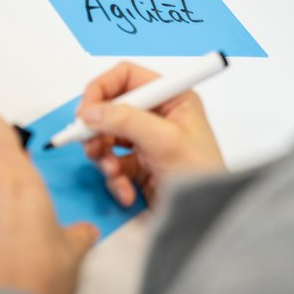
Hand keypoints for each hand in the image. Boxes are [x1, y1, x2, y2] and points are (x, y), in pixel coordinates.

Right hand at [79, 62, 225, 207]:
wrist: (208, 216)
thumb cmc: (203, 176)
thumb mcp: (165, 141)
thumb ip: (127, 121)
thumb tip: (92, 110)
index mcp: (172, 98)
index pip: (127, 77)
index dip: (102, 89)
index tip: (85, 112)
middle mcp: (159, 115)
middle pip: (111, 108)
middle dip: (98, 129)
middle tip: (92, 146)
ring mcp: (148, 141)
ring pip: (107, 137)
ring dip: (103, 156)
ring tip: (112, 171)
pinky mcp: (141, 166)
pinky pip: (113, 164)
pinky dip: (114, 179)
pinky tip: (126, 191)